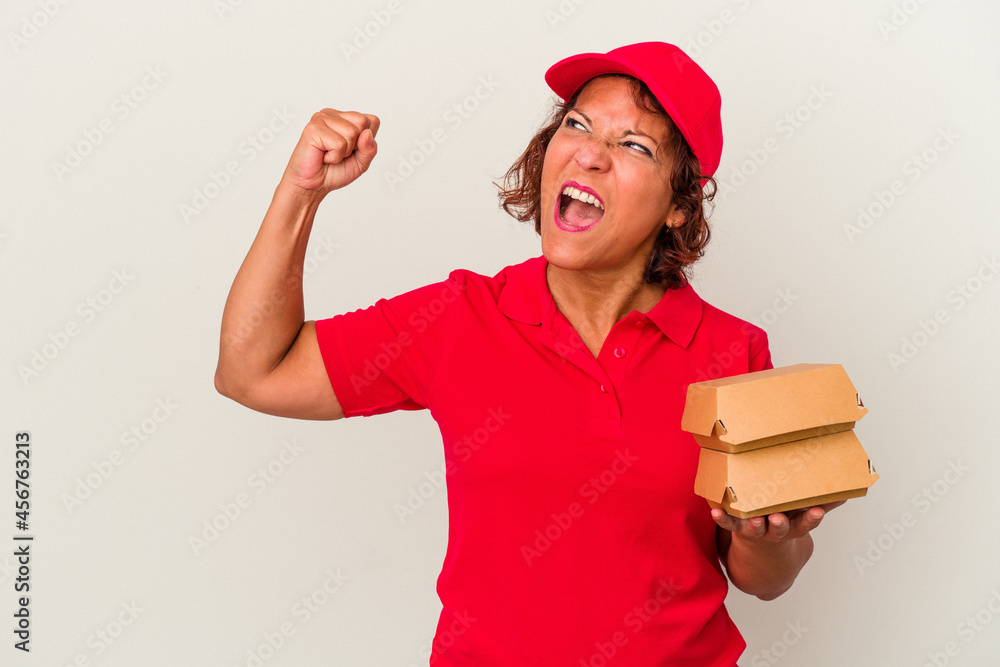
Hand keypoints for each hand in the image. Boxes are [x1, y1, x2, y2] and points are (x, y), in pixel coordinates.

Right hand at [280, 108, 379, 197]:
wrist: (313, 186)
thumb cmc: (333, 172)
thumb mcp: (361, 162)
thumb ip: (370, 149)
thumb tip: (367, 133)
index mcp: (345, 118)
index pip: (372, 120)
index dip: (366, 141)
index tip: (350, 150)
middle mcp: (333, 114)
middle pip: (363, 122)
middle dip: (355, 145)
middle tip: (338, 152)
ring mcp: (322, 119)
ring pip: (351, 133)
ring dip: (343, 152)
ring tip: (329, 155)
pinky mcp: (313, 128)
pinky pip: (338, 144)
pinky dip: (334, 157)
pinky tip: (323, 156)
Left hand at [712, 500, 845, 544]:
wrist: (764, 553)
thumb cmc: (787, 522)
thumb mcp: (804, 515)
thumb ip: (823, 504)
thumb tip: (848, 490)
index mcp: (794, 526)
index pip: (806, 522)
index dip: (811, 518)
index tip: (816, 512)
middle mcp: (776, 530)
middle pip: (780, 529)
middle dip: (780, 524)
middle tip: (779, 518)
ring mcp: (757, 530)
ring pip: (755, 529)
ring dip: (752, 524)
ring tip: (751, 519)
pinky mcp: (738, 528)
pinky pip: (730, 524)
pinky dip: (722, 519)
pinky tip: (714, 511)